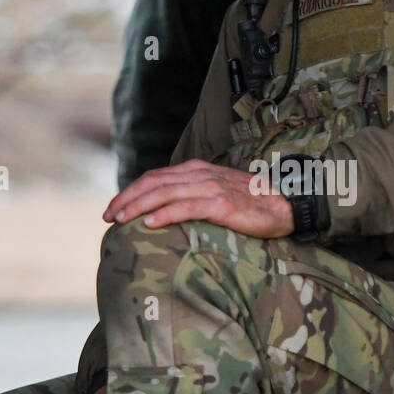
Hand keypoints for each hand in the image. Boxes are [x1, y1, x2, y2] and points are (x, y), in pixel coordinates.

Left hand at [102, 160, 294, 238]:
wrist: (285, 205)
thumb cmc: (251, 204)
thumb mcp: (217, 193)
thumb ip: (192, 196)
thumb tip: (164, 213)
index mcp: (197, 170)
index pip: (155, 177)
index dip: (130, 191)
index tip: (112, 208)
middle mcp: (201, 174)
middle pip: (154, 183)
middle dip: (126, 199)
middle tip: (108, 216)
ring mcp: (212, 188)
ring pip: (165, 193)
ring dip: (138, 206)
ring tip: (121, 219)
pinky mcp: (223, 205)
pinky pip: (187, 208)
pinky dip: (165, 214)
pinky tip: (150, 223)